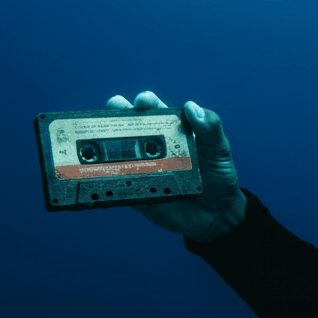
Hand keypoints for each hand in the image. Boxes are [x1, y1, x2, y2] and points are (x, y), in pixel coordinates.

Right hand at [105, 91, 246, 242]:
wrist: (216, 215)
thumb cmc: (218, 177)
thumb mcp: (219, 150)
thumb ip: (210, 129)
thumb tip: (192, 107)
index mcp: (172, 131)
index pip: (155, 111)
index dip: (146, 102)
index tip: (144, 101)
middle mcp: (153, 147)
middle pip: (129, 128)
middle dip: (116, 116)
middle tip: (113, 110)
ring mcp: (142, 169)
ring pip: (119, 153)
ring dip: (105, 144)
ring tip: (98, 139)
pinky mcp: (135, 192)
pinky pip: (117, 185)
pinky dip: (107, 178)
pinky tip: (101, 172)